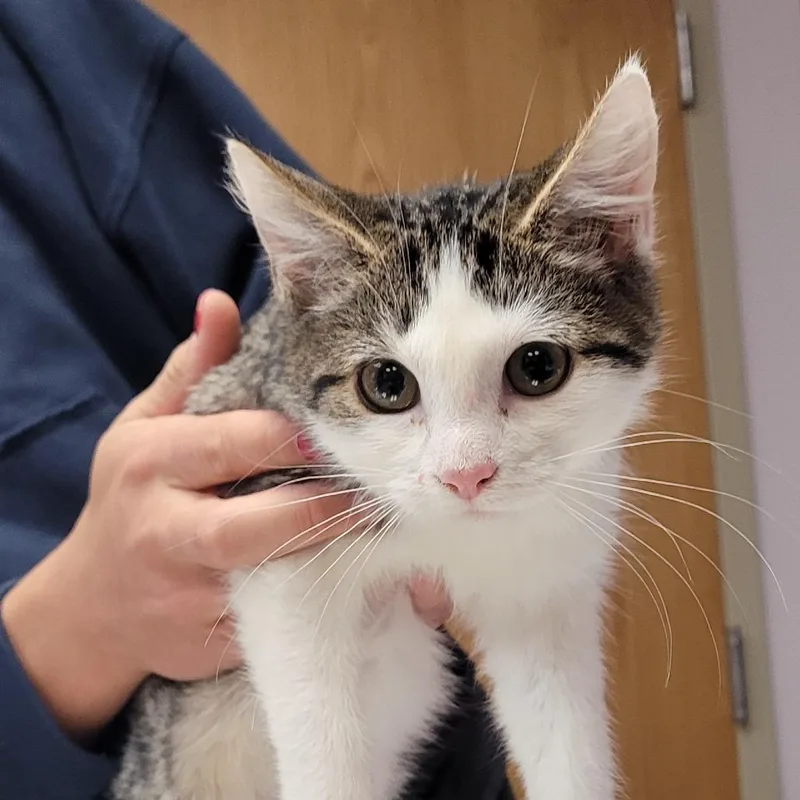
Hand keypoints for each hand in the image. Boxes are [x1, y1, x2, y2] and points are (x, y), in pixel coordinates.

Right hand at [2, 290, 451, 741]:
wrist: (93, 605)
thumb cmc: (132, 497)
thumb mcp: (146, 426)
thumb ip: (191, 368)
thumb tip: (220, 301)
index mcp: (149, 462)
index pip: (235, 442)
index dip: (293, 437)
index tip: (335, 431)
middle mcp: (164, 529)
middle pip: (259, 521)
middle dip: (324, 506)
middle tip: (371, 492)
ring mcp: (187, 593)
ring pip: (275, 574)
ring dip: (329, 552)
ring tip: (375, 528)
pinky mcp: (209, 638)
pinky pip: (276, 614)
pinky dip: (316, 594)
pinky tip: (355, 576)